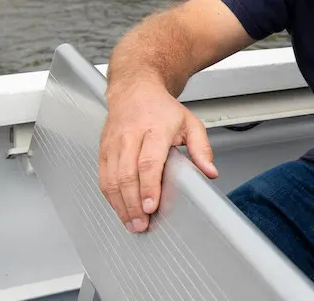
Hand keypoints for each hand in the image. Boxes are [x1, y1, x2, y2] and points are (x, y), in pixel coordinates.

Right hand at [97, 79, 217, 233]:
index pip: (148, 162)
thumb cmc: (163, 109)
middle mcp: (130, 136)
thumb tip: (210, 172)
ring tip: (132, 223)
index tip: (152, 206)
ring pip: (111, 179)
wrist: (134, 90)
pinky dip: (110, 197)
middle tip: (142, 224)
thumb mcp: (190, 123)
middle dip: (133, 203)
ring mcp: (113, 144)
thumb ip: (202, 149)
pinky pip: (103, 177)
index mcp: (155, 129)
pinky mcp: (102, 150)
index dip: (149, 187)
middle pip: (127, 175)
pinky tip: (120, 209)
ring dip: (120, 205)